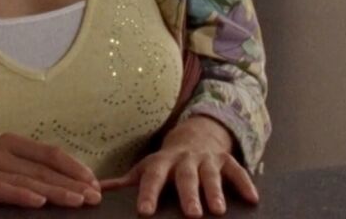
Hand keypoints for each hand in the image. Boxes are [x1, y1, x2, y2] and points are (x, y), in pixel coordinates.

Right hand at [0, 133, 102, 207]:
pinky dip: (21, 196)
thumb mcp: (20, 180)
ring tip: (76, 201)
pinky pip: (1, 189)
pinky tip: (39, 202)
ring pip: (27, 180)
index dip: (75, 169)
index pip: (50, 154)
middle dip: (71, 184)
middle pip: (42, 169)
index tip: (96, 184)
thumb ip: (45, 179)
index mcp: (13, 144)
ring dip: (55, 192)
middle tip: (94, 197)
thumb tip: (86, 187)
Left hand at [101, 117, 258, 216]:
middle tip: (192, 216)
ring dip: (215, 192)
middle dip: (189, 195)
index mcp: (161, 163)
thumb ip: (122, 184)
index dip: (149, 194)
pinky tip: (253, 199)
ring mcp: (207, 159)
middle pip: (186, 177)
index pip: (153, 178)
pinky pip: (237, 171)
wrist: (195, 136)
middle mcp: (184, 159)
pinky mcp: (226, 160)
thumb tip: (92, 194)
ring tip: (219, 211)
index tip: (145, 212)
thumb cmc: (166, 163)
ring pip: (212, 174)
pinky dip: (245, 184)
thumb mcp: (145, 168)